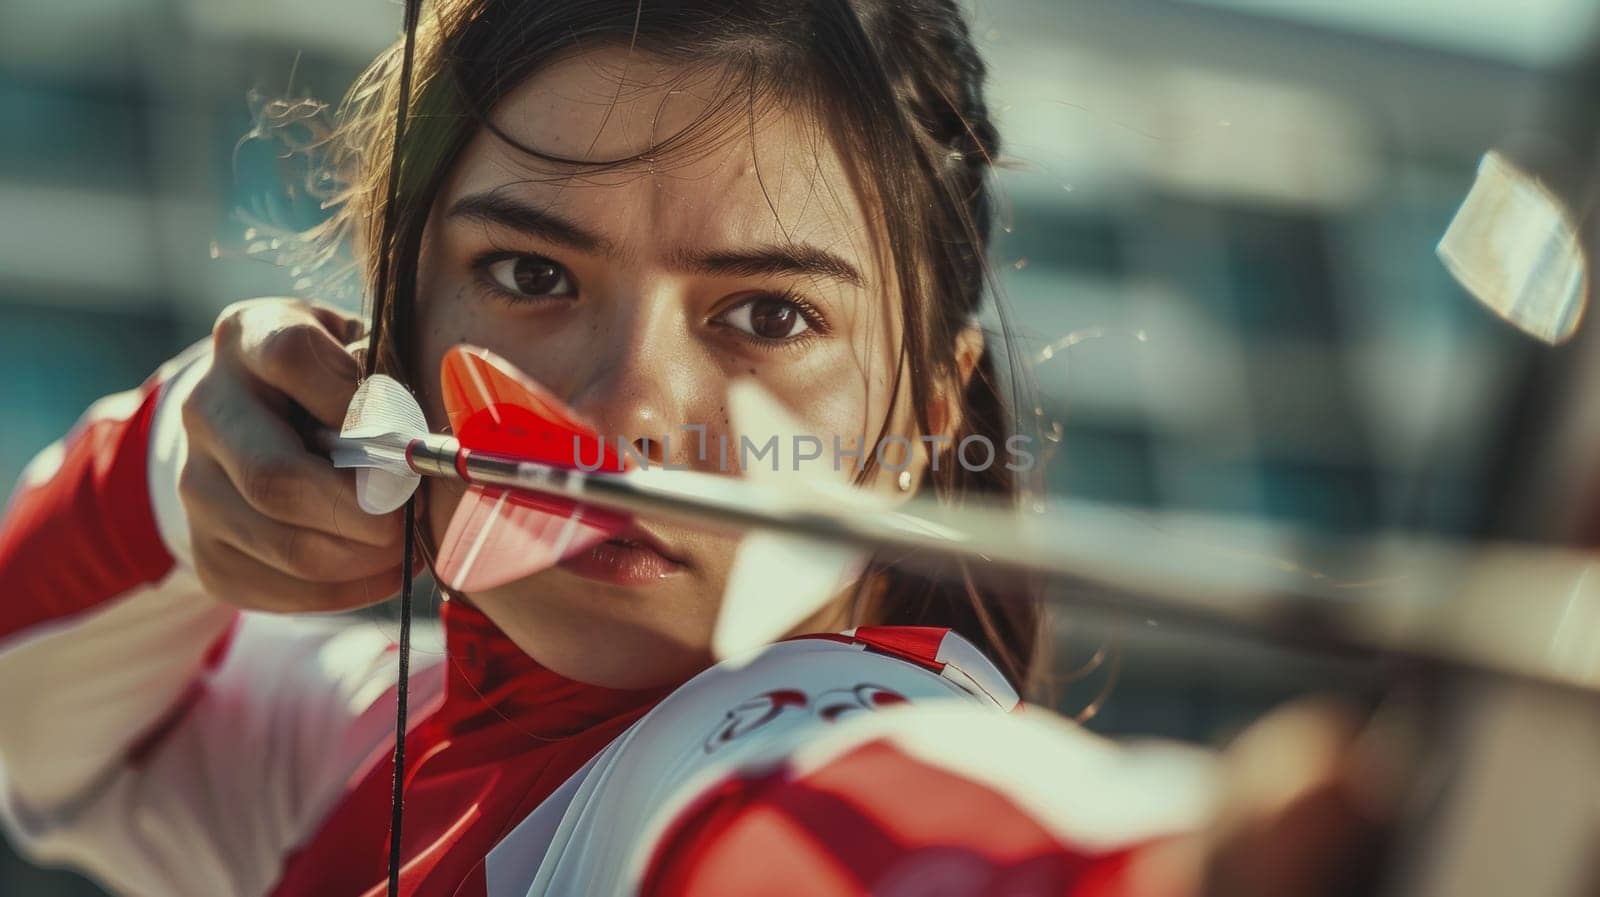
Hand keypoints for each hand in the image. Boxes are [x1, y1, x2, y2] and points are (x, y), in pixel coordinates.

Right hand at [179, 298, 409, 611]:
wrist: (265, 421)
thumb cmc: (342, 379)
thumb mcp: (364, 347)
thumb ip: (389, 377)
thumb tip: (419, 446)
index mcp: (249, 337)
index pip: (290, 356)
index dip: (353, 399)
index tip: (401, 431)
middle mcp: (206, 407)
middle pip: (276, 476)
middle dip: (363, 510)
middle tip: (412, 517)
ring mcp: (196, 484)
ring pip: (285, 545)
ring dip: (364, 558)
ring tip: (408, 546)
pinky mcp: (207, 552)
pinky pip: (283, 590)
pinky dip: (348, 589)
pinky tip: (382, 569)